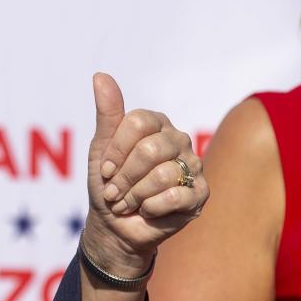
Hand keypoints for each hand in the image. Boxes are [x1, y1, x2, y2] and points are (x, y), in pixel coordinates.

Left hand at [84, 72, 206, 273]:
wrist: (115, 226)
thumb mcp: (100, 149)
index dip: (116, 150)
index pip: (138, 122)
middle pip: (150, 150)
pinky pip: (175, 196)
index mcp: (156, 123)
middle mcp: (179, 139)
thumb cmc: (108, 184)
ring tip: (129, 203)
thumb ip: (107, 113)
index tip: (105, 170)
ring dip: (135, 195)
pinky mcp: (200, 193)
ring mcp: (193, 165)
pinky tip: (149, 210)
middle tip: (115, 192)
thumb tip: (100, 75)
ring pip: (163, 174)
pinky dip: (152, 208)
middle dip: (125, 177)